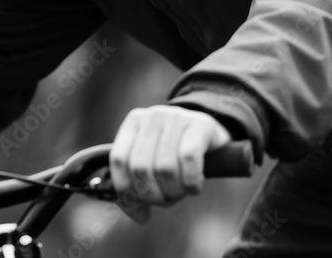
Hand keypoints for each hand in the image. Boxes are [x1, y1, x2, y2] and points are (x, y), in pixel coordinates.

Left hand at [109, 106, 231, 222]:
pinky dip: (191, 181)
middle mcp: (152, 116)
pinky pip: (189, 159)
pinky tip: (195, 186)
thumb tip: (139, 216)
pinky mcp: (200, 125)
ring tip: (181, 192)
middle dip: (154, 195)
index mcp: (134, 123)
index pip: (119, 160)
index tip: (142, 211)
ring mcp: (176, 118)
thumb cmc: (177, 152)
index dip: (127, 191)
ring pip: (165, 167)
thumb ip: (137, 183)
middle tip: (167, 200)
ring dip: (174, 191)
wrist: (212, 131)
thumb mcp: (152, 159)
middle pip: (141, 167)